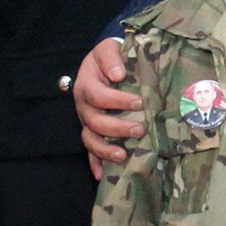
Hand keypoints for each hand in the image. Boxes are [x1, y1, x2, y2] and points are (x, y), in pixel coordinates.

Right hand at [75, 38, 144, 179]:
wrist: (105, 62)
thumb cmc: (111, 57)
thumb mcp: (108, 48)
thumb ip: (111, 57)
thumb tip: (118, 74)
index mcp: (87, 85)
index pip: (99, 96)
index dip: (117, 101)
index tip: (139, 103)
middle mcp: (84, 106)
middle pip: (95, 122)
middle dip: (117, 128)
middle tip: (140, 129)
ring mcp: (87, 122)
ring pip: (90, 140)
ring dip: (106, 150)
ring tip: (124, 156)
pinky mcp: (92, 132)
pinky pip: (90, 152)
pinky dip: (95, 164)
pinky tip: (102, 177)